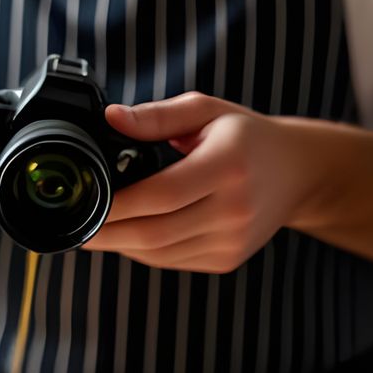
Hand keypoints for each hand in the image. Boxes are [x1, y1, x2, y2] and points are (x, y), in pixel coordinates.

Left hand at [85, 94, 311, 272]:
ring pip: (160, 253)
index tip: (84, 201)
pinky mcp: (227, 260)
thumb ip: (156, 116)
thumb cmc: (246, 137)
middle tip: (75, 227)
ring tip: (94, 231)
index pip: (161, 194)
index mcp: (227, 165)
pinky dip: (143, 251)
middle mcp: (234, 209)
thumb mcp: (206, 110)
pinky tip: (127, 236)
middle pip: (155, 232)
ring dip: (121, 245)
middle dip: (107, 233)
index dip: (117, 204)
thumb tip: (111, 118)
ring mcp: (232, 240)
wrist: (298, 173)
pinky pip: (172, 261)